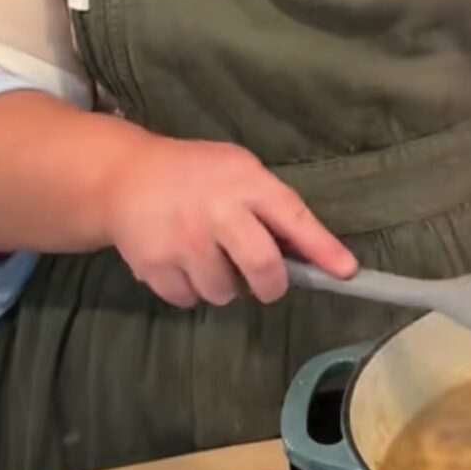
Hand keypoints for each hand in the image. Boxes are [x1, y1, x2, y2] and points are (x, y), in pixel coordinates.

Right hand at [106, 132, 356, 307]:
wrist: (124, 176)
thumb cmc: (195, 173)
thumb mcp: (238, 169)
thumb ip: (270, 205)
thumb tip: (309, 253)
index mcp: (244, 182)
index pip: (293, 217)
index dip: (322, 248)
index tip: (346, 272)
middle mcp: (216, 211)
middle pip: (262, 267)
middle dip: (271, 285)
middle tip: (267, 284)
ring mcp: (183, 241)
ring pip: (224, 292)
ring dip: (224, 286)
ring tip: (210, 258)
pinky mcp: (154, 265)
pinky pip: (189, 300)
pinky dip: (191, 290)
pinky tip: (182, 263)